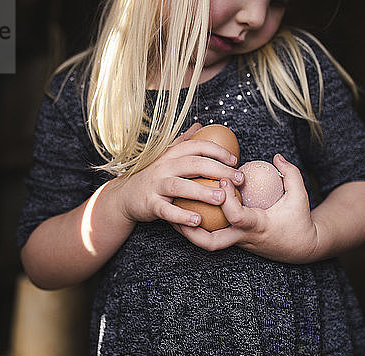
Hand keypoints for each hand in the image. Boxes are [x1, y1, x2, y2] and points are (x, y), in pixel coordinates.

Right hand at [113, 123, 244, 226]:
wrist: (125, 196)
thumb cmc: (152, 176)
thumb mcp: (166, 157)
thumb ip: (183, 141)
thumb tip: (200, 124)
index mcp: (171, 154)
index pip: (196, 146)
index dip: (217, 151)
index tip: (235, 160)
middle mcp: (164, 167)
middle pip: (193, 164)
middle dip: (218, 170)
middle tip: (238, 179)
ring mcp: (156, 185)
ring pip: (180, 186)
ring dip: (202, 192)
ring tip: (222, 199)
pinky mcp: (150, 204)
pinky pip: (167, 210)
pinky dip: (181, 216)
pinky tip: (198, 221)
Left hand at [175, 154, 319, 262]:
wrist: (301, 248)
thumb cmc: (299, 221)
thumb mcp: (300, 197)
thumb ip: (291, 174)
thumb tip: (276, 156)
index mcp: (257, 225)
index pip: (237, 217)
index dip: (226, 199)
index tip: (223, 180)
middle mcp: (243, 237)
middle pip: (212, 242)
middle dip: (192, 230)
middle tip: (178, 212)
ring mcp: (236, 242)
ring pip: (207, 244)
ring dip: (189, 231)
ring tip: (173, 213)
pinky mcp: (233, 241)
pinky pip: (211, 236)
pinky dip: (197, 227)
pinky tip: (186, 210)